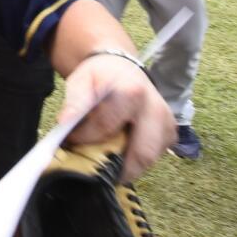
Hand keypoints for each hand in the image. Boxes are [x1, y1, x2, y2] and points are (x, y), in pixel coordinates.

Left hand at [58, 54, 173, 183]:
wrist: (123, 70)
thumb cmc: (101, 77)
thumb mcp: (81, 80)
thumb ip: (74, 101)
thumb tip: (65, 124)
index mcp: (132, 92)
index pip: (107, 126)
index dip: (85, 137)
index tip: (70, 140)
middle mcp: (156, 109)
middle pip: (140, 153)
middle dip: (115, 167)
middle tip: (92, 166)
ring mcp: (168, 123)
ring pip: (149, 160)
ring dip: (126, 166)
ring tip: (104, 159)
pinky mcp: (171, 134)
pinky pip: (154, 157)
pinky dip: (135, 161)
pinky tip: (120, 151)